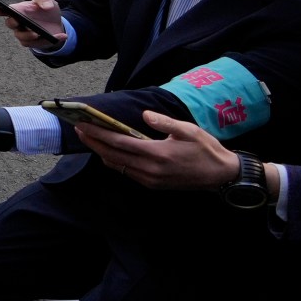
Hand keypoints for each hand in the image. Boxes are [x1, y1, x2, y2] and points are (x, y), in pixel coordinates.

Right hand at [8, 0, 66, 51]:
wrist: (56, 23)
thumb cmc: (46, 9)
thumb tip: (46, 6)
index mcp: (18, 10)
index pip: (3, 10)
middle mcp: (18, 23)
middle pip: (10, 23)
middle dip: (13, 22)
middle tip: (18, 21)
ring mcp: (24, 33)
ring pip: (21, 36)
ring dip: (28, 35)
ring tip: (38, 33)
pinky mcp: (32, 42)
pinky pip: (35, 44)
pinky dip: (48, 40)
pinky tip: (60, 36)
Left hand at [77, 111, 241, 190]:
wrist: (221, 176)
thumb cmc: (206, 150)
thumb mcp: (189, 131)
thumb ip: (164, 123)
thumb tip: (143, 115)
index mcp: (157, 154)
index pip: (119, 142)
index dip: (98, 134)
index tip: (82, 124)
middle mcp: (150, 169)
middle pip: (112, 155)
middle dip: (93, 142)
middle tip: (78, 129)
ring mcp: (150, 179)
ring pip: (117, 165)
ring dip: (101, 152)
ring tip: (90, 138)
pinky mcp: (153, 185)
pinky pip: (127, 172)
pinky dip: (115, 161)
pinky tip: (110, 151)